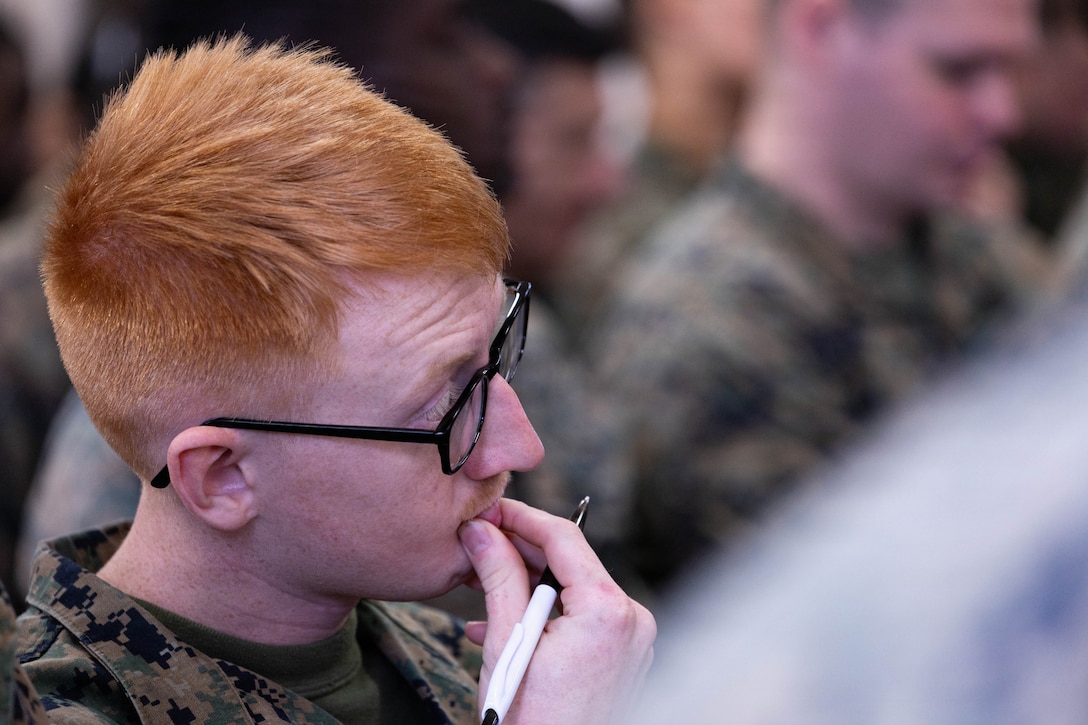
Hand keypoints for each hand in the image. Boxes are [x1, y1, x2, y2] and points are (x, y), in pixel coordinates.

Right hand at [458, 498, 655, 724]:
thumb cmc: (532, 721)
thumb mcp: (507, 643)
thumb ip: (497, 577)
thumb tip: (481, 532)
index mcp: (609, 611)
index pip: (565, 537)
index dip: (522, 517)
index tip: (489, 510)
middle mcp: (632, 620)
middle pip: (571, 564)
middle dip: (521, 552)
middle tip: (478, 542)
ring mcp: (632, 642)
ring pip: (573, 591)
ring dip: (526, 585)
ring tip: (479, 584)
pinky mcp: (624, 659)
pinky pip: (582, 620)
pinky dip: (544, 615)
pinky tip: (499, 625)